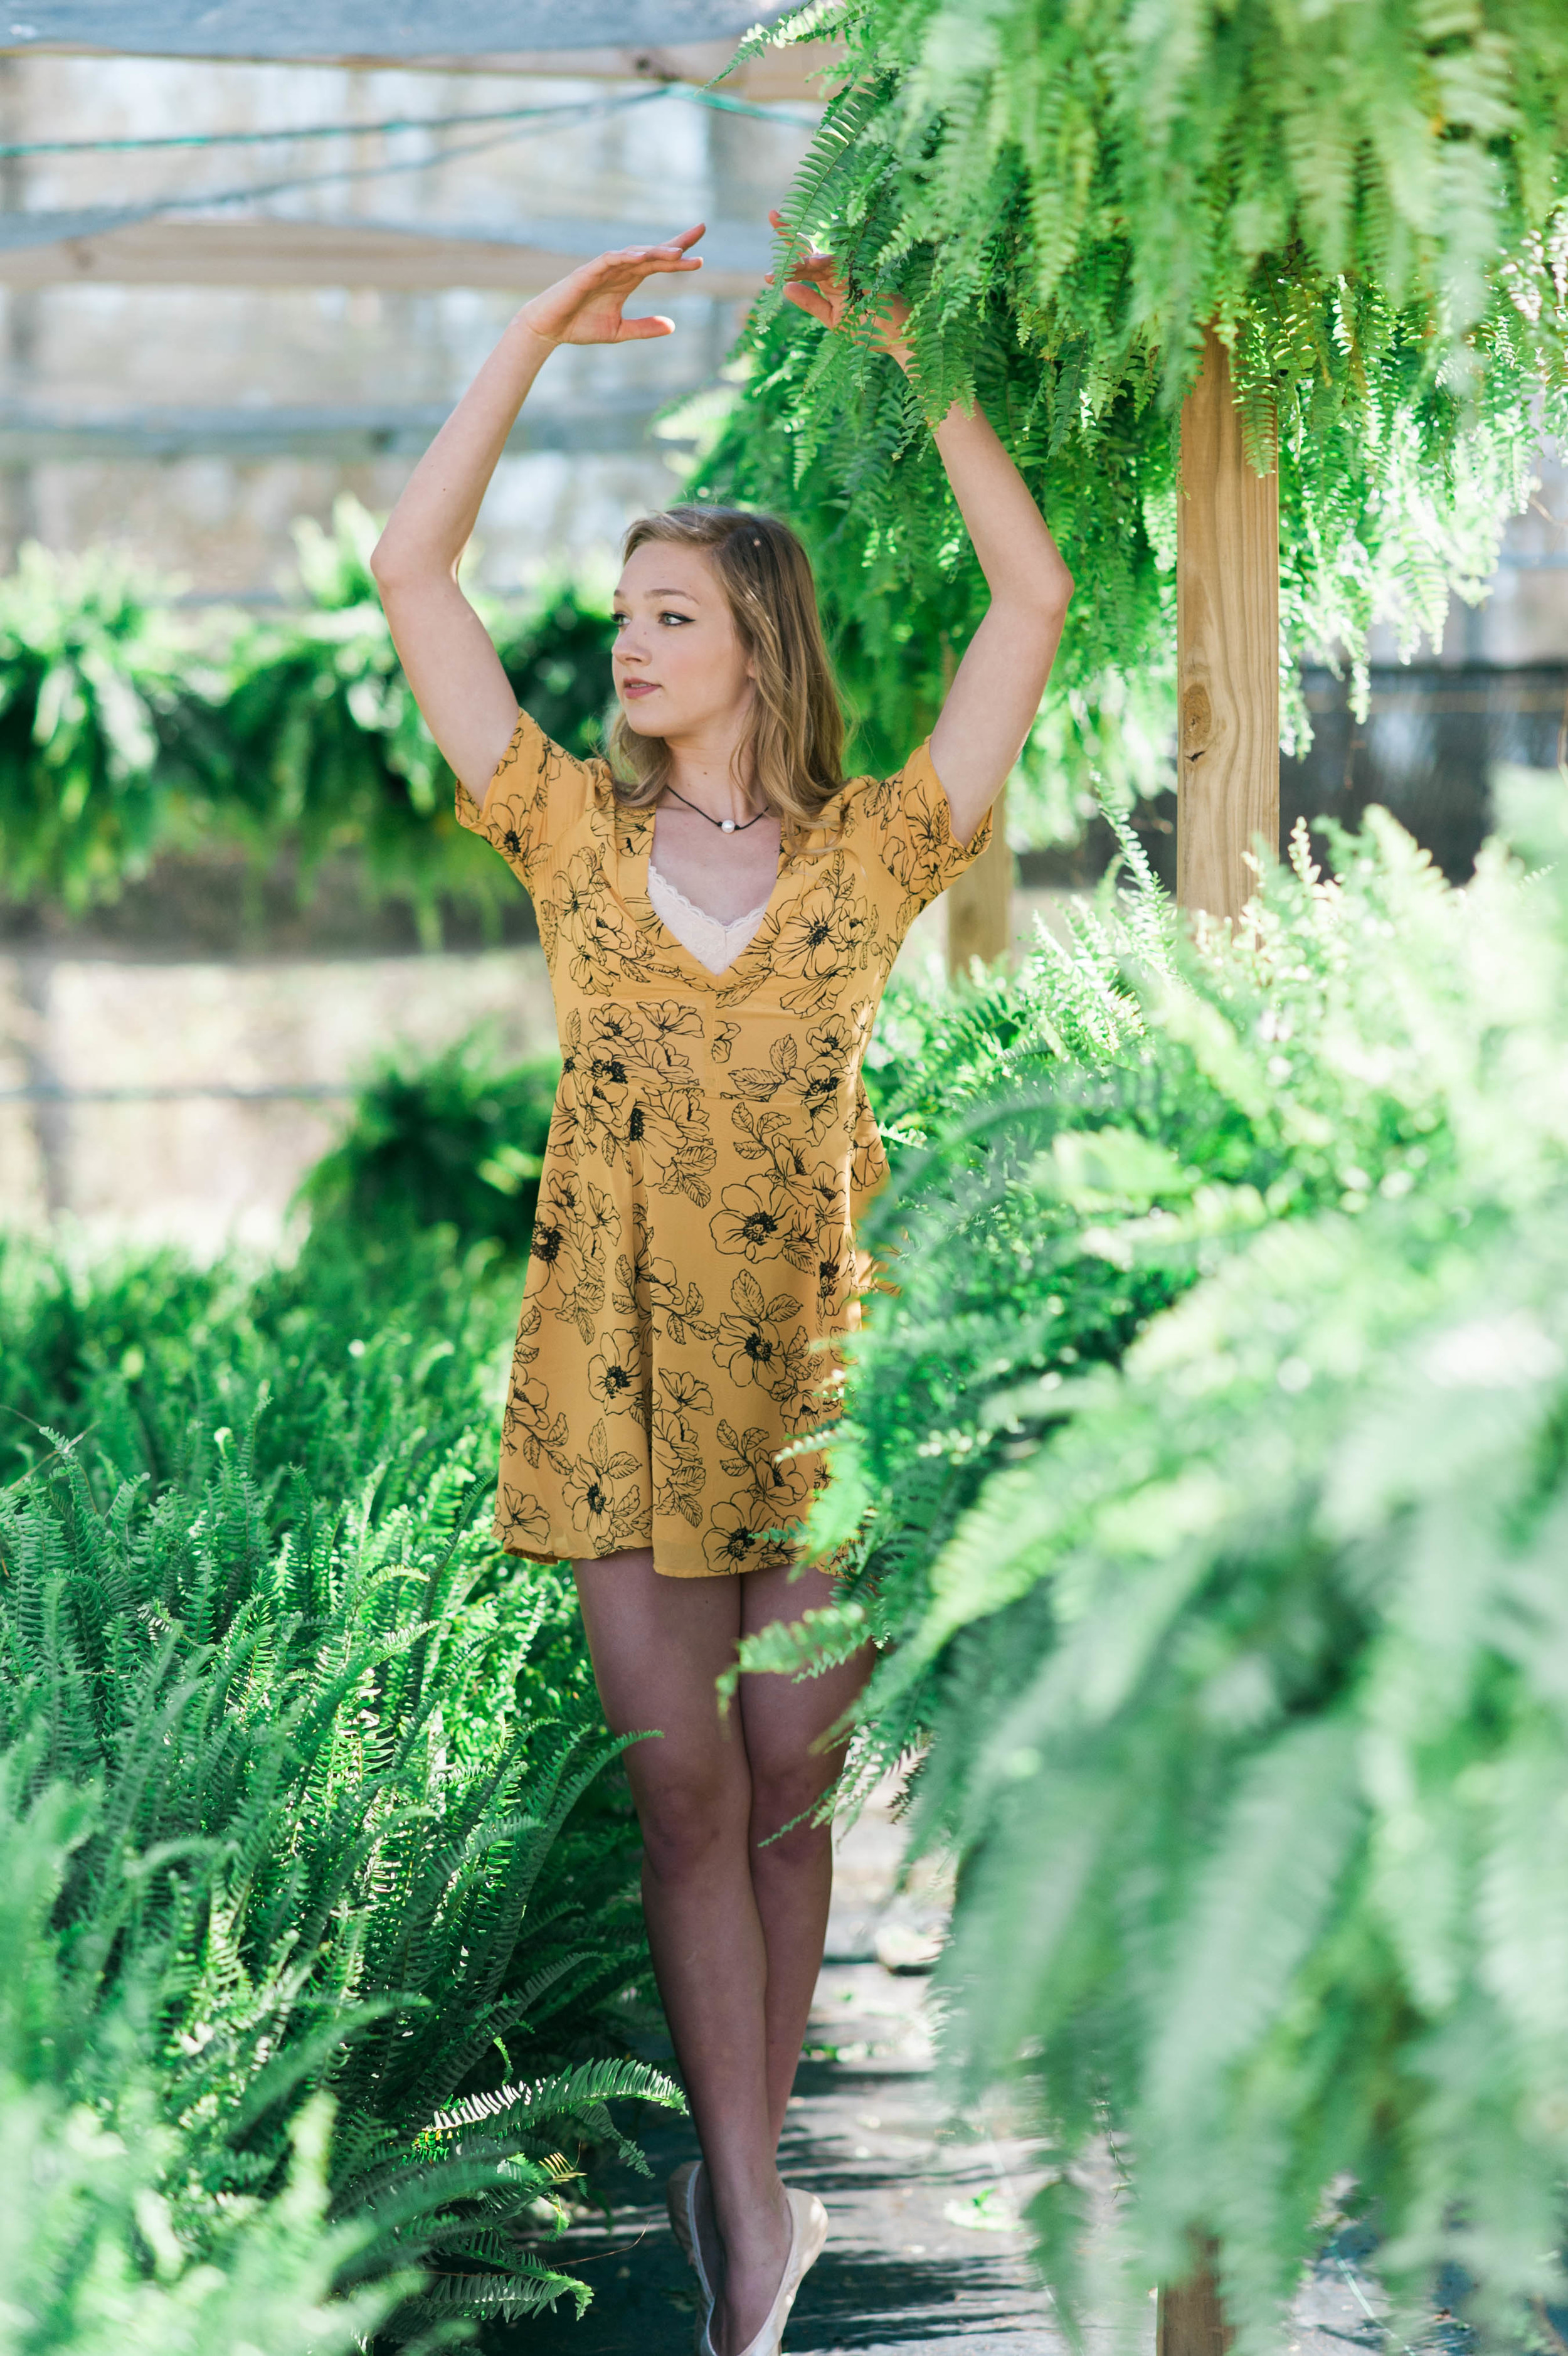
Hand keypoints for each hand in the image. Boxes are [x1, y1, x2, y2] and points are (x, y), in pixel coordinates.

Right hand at [519, 224, 704, 347]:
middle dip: (676, 243)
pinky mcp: (587, 272)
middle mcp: (619, 269)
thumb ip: (644, 328)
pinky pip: (609, 260)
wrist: (549, 329)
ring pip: (634, 253)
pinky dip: (625, 256)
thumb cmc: (580, 326)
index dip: (679, 257)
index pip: (658, 263)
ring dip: (656, 252)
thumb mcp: (619, 331)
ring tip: (679, 254)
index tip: (701, 255)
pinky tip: (642, 257)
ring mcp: (603, 268)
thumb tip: (673, 326)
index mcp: (627, 281)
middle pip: (652, 252)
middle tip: (701, 231)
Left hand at [767, 208, 911, 366]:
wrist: (899, 339)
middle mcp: (838, 270)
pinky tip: (813, 263)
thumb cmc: (869, 331)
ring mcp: (853, 269)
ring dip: (803, 261)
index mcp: (829, 281)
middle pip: (811, 251)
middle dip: (791, 236)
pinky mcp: (868, 272)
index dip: (787, 250)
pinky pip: (845, 264)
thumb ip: (811, 303)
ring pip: (823, 258)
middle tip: (773, 215)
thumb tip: (785, 287)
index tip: (769, 242)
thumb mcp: (833, 320)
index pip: (804, 262)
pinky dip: (828, 263)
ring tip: (782, 267)